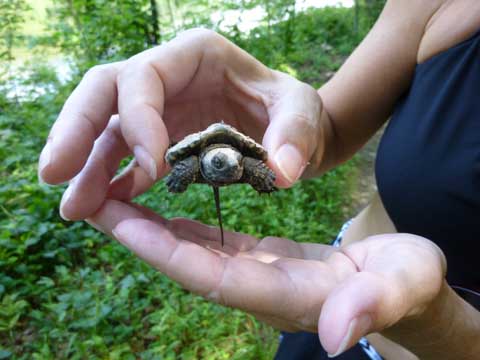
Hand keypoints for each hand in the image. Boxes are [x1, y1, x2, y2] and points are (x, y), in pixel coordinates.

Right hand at [37, 29, 324, 219]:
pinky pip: (124, 157)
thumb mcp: (305, 113)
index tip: (153, 168)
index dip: (139, 120)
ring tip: (72, 208)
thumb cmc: (296, 113)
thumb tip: (281, 172)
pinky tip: (101, 206)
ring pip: (106, 129)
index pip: (144, 77)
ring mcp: (159, 109)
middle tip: (54, 174)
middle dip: (77, 131)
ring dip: (86, 167)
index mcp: (195, 56)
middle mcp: (168, 78)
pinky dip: (112, 181)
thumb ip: (296, 136)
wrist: (292, 132)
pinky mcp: (159, 139)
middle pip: (104, 93)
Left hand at [87, 199, 445, 356]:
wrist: (402, 283)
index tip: (123, 225)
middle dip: (139, 235)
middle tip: (93, 203)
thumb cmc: (405, 282)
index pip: (211, 276)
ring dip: (151, 226)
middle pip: (187, 262)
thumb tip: (337, 335)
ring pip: (192, 250)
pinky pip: (211, 242)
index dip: (166, 252)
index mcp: (283, 294)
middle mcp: (258, 288)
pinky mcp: (260, 260)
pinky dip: (181, 224)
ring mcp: (255, 274)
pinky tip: (161, 205)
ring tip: (113, 196)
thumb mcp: (402, 286)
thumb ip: (372, 305)